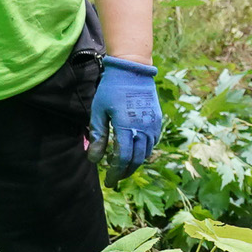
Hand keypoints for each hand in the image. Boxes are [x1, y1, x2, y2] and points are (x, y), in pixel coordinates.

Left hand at [94, 55, 163, 178]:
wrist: (133, 70)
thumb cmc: (111, 89)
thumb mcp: (99, 111)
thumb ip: (98, 136)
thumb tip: (94, 160)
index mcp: (126, 126)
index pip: (122, 158)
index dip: (115, 172)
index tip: (109, 181)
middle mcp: (143, 128)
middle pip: (136, 159)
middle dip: (124, 171)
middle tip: (114, 178)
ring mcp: (153, 124)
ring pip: (146, 153)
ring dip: (135, 163)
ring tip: (122, 166)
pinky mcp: (157, 120)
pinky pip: (152, 142)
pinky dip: (144, 151)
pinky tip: (134, 152)